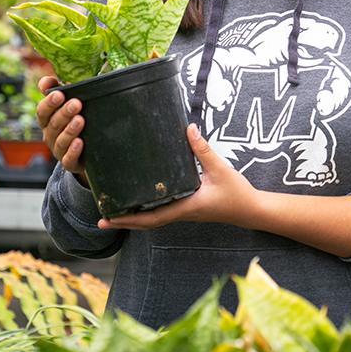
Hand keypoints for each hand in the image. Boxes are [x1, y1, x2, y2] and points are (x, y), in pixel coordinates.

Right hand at [35, 75, 86, 182]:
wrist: (86, 151)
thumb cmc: (73, 120)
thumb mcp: (65, 104)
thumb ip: (55, 89)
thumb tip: (45, 80)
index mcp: (47, 121)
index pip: (43, 111)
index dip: (49, 103)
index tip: (59, 94)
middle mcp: (50, 135)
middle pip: (53, 125)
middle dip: (64, 113)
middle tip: (76, 103)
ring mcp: (58, 150)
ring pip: (60, 141)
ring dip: (69, 130)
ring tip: (80, 120)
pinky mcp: (69, 162)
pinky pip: (68, 158)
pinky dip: (73, 151)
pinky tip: (80, 142)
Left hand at [97, 124, 257, 230]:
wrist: (250, 209)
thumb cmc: (236, 192)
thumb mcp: (220, 168)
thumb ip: (203, 149)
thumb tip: (188, 128)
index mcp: (185, 207)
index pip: (152, 218)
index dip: (129, 219)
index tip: (109, 218)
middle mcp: (181, 213)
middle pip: (146, 223)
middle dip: (124, 222)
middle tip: (101, 218)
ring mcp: (183, 213)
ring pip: (152, 220)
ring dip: (133, 218)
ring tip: (113, 210)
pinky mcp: (187, 208)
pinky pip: (161, 213)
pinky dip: (146, 212)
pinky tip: (138, 202)